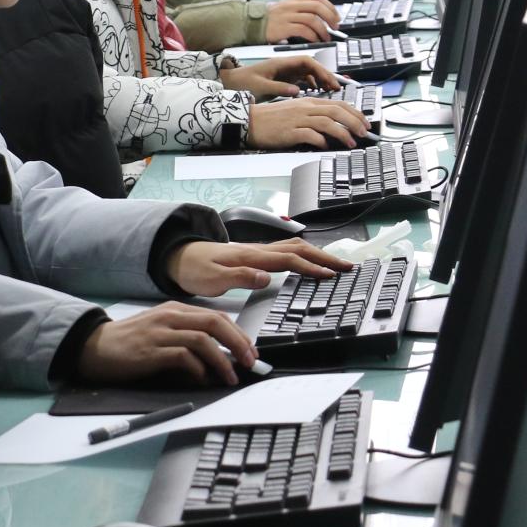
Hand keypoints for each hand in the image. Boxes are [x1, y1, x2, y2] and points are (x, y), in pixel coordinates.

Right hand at [76, 302, 260, 385]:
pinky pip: (183, 357)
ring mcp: (160, 332)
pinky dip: (197, 369)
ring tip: (230, 377)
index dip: (238, 334)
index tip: (249, 352)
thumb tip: (217, 357)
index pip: (216, 316)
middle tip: (249, 362)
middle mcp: (170, 316)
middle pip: (215, 323)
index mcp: (175, 310)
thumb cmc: (129, 343)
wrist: (94, 347)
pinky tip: (201, 379)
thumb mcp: (161, 331)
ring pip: (203, 340)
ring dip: (222, 360)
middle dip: (238, 343)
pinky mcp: (151, 351)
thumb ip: (186, 338)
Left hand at [167, 238, 352, 296]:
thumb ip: (239, 277)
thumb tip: (265, 277)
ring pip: (295, 247)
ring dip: (318, 255)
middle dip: (325, 257)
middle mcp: (257, 250)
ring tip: (337, 264)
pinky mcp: (256, 255)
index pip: (288, 259)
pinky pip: (287, 251)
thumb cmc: (194, 270)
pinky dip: (305, 255)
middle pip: (299, 249)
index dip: (310, 268)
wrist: (178, 257)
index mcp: (250, 256)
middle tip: (347, 267)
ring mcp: (258, 251)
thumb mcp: (211, 279)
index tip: (329, 276)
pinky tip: (311, 262)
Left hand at [218, 55, 341, 97]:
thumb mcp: (260, 86)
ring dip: (320, 80)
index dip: (320, 70)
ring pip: (308, 73)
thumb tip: (297, 91)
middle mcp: (285, 65)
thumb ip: (279, 88)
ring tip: (329, 91)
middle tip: (336, 87)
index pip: (306, 61)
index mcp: (280, 63)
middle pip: (311, 66)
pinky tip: (315, 92)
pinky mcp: (283, 79)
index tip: (329, 81)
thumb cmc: (241, 82)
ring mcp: (285, 71)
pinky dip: (311, 85)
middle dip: (325, 75)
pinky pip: (302, 79)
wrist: (229, 82)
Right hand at [247, 97, 368, 149]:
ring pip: (327, 122)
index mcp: (308, 101)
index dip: (355, 113)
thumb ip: (314, 115)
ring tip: (351, 142)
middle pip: (336, 111)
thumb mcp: (296, 110)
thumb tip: (333, 124)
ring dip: (342, 133)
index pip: (338, 104)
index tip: (364, 122)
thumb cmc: (272, 118)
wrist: (250, 121)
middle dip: (354, 122)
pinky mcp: (290, 132)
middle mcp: (305, 108)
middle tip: (364, 132)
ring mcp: (298, 120)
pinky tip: (326, 146)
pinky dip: (321, 141)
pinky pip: (310, 135)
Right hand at [262, 0, 339, 42]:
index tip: (336, 17)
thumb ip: (300, 10)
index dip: (331, 8)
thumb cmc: (269, 20)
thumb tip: (320, 17)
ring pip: (312, 19)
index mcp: (294, 0)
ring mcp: (287, 16)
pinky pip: (303, 30)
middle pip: (317, 7)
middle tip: (335, 27)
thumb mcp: (285, 9)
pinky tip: (315, 40)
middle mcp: (291, 6)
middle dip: (330, 17)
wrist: (250, 24)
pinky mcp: (283, 28)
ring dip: (323, 30)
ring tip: (326, 38)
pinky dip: (313, 36)